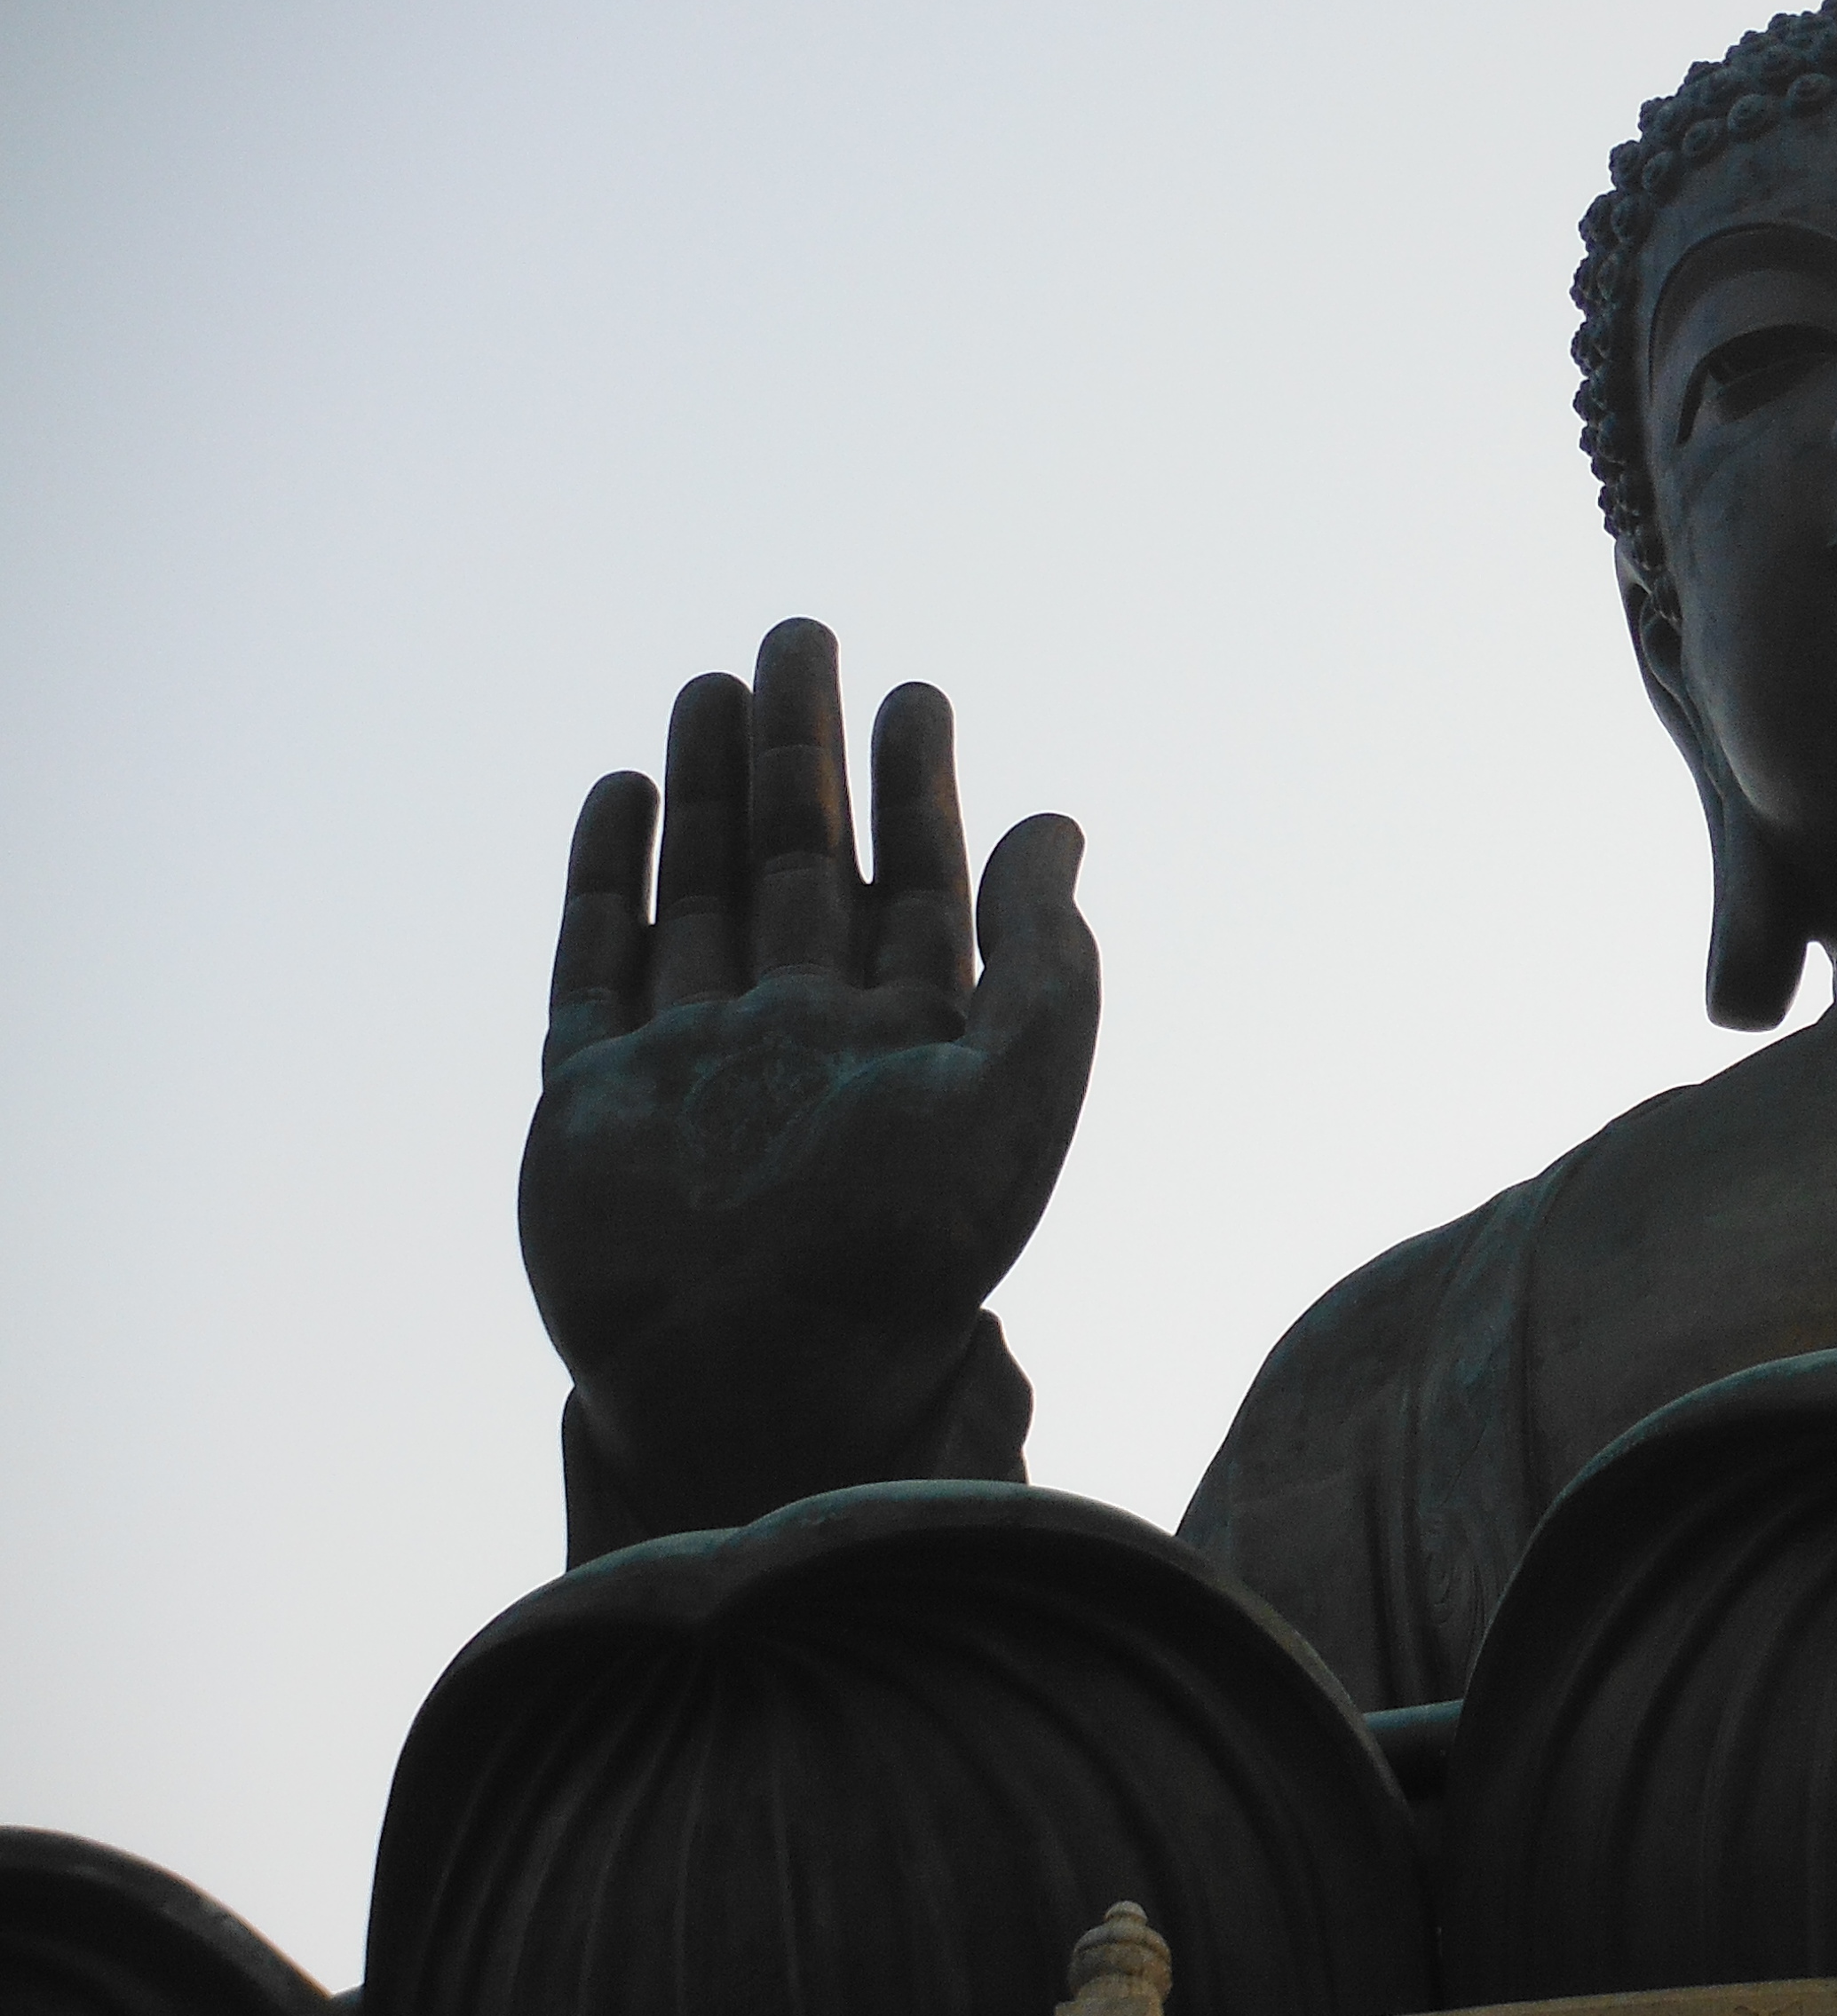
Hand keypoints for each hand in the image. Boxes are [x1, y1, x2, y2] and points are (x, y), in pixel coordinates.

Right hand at [520, 618, 1098, 1533]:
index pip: (919, 888)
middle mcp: (802, 1048)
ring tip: (717, 683)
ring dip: (711, 791)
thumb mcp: (1014, 1091)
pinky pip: (599, 964)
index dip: (920, 788)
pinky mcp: (595, 1099)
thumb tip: (1062, 829)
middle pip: (804, 866)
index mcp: (909, 1052)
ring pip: (703, 895)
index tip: (918, 693)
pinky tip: (625, 792)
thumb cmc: (902, 1254)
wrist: (759, 1379)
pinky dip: (610, 878)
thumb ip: (1045, 963)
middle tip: (806, 636)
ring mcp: (695, 1068)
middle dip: (807, 754)